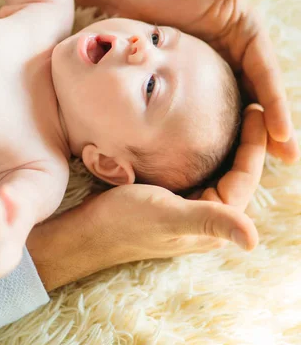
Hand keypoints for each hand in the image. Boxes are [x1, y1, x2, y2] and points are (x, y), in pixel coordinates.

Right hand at [30, 106, 267, 290]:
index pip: (245, 177)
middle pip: (238, 171)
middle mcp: (208, 215)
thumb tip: (253, 242)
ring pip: (220, 167)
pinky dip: (205, 145)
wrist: (87, 229)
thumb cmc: (124, 222)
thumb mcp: (167, 216)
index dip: (255, 144)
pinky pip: (199, 166)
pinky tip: (200, 126)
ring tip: (232, 109)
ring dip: (229, 140)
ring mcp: (192, 205)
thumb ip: (209, 221)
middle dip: (246, 140)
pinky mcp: (176, 196)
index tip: (258, 109)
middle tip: (250, 103)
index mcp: (214, 224)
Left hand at [127, 0, 299, 163]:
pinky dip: (223, 127)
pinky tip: (224, 152)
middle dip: (275, 127)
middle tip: (288, 160)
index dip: (278, 104)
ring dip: (252, 134)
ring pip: (239, 105)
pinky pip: (212, 106)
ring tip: (260, 167)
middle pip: (260, 95)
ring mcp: (216, 68)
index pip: (268, 74)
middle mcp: (237, 53)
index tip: (285, 135)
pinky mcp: (195, 79)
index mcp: (248, 33)